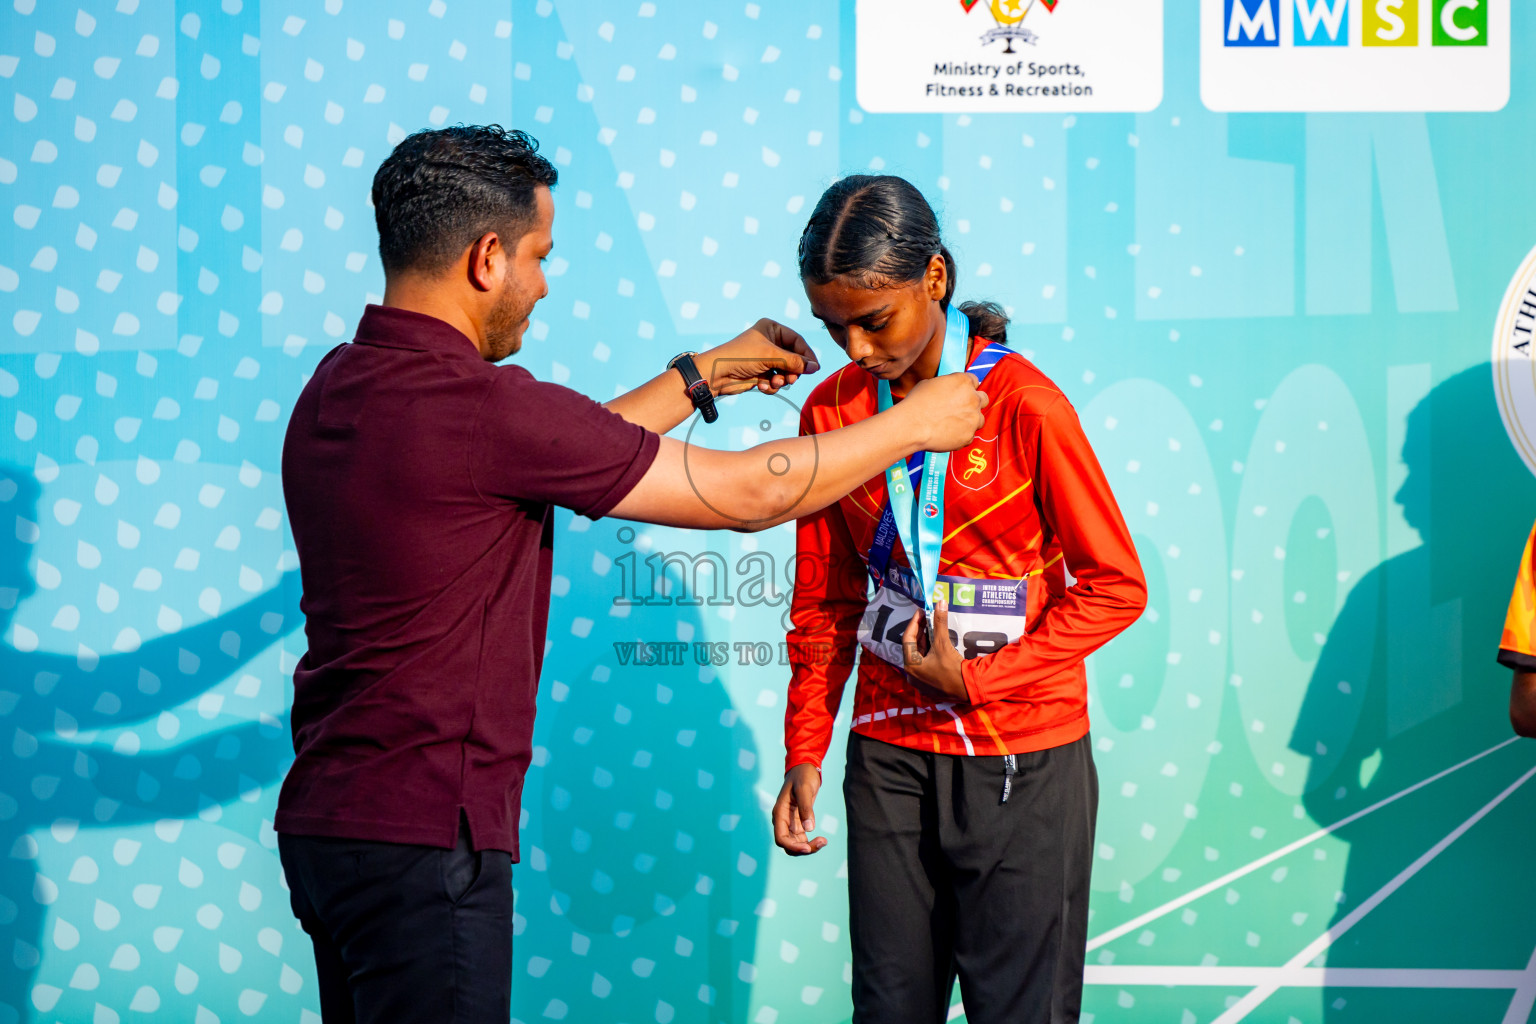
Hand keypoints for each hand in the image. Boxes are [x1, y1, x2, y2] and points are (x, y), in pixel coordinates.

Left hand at [700, 318, 820, 396]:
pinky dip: (772, 385)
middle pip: (794, 358)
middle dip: (792, 371)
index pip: (797, 341)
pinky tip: (763, 387)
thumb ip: (795, 362)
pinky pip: (776, 381)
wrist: (717, 374)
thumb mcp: (770, 356)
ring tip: (775, 383)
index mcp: (771, 328)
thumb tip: (815, 367)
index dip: (806, 355)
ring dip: (782, 380)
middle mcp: (769, 342)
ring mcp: (765, 358)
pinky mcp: (760, 373)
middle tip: (791, 379)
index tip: (814, 368)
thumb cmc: (741, 357)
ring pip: (786, 372)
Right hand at [772, 763, 827, 854]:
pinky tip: (822, 839)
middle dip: (803, 848)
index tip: (807, 847)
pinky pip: (802, 839)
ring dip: (808, 847)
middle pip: (788, 845)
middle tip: (822, 842)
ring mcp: (790, 823)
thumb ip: (806, 808)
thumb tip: (809, 828)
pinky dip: (811, 842)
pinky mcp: (798, 823)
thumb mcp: (805, 789)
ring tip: (824, 841)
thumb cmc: (803, 776)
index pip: (781, 838)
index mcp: (779, 813)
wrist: (804, 768)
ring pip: (795, 844)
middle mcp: (782, 821)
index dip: (792, 846)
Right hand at [901, 372, 988, 451]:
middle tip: (961, 408)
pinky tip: (948, 434)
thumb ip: (946, 385)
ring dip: (970, 420)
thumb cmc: (916, 403)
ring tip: (953, 424)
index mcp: (963, 382)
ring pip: (980, 419)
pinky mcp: (969, 436)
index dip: (966, 388)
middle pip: (983, 399)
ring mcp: (973, 418)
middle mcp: (973, 398)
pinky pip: (969, 435)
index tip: (960, 394)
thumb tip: (948, 390)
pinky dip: (961, 435)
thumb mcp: (930, 383)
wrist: (911, 426)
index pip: (974, 381)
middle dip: (974, 403)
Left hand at [901, 600, 968, 701]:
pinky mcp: (928, 684)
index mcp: (911, 665)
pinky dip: (929, 652)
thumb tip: (940, 602)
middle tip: (926, 618)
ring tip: (931, 627)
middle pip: (912, 648)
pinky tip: (935, 643)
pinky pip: (925, 664)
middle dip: (919, 632)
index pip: (907, 638)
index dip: (914, 623)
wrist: (968, 689)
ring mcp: (920, 681)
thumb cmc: (952, 668)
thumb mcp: (943, 644)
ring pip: (919, 656)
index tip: (921, 611)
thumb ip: (940, 623)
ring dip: (924, 642)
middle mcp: (911, 674)